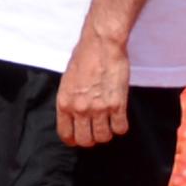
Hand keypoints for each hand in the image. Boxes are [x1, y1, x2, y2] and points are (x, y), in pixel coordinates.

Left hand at [58, 30, 131, 148]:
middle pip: (85, 140)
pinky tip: (120, 119)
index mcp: (64, 103)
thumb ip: (70, 100)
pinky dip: (121, 127)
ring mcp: (99, 108)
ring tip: (109, 124)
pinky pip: (120, 128)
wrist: (101, 44)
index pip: (66, 134)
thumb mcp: (67, 81)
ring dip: (107, 134)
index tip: (79, 138)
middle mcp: (79, 109)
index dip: (73, 140)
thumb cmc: (84, 57)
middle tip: (97, 131)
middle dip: (91, 139)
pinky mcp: (117, 104)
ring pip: (103, 137)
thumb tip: (74, 114)